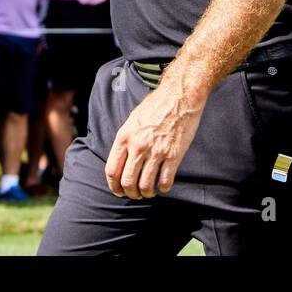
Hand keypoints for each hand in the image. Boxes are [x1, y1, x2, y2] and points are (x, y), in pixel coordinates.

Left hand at [105, 80, 206, 198]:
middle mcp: (138, 146)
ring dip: (146, 193)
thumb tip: (121, 160)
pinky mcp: (173, 154)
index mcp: (124, 137)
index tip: (119, 191)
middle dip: (130, 193)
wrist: (179, 96)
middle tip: (135, 195)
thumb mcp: (132, 120)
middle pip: (127, 182)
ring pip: (145, 185)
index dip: (114, 186)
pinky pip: (164, 180)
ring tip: (149, 192)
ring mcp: (156, 151)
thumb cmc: (155, 106)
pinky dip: (163, 188)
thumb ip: (125, 140)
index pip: (112, 170)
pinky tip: (163, 186)